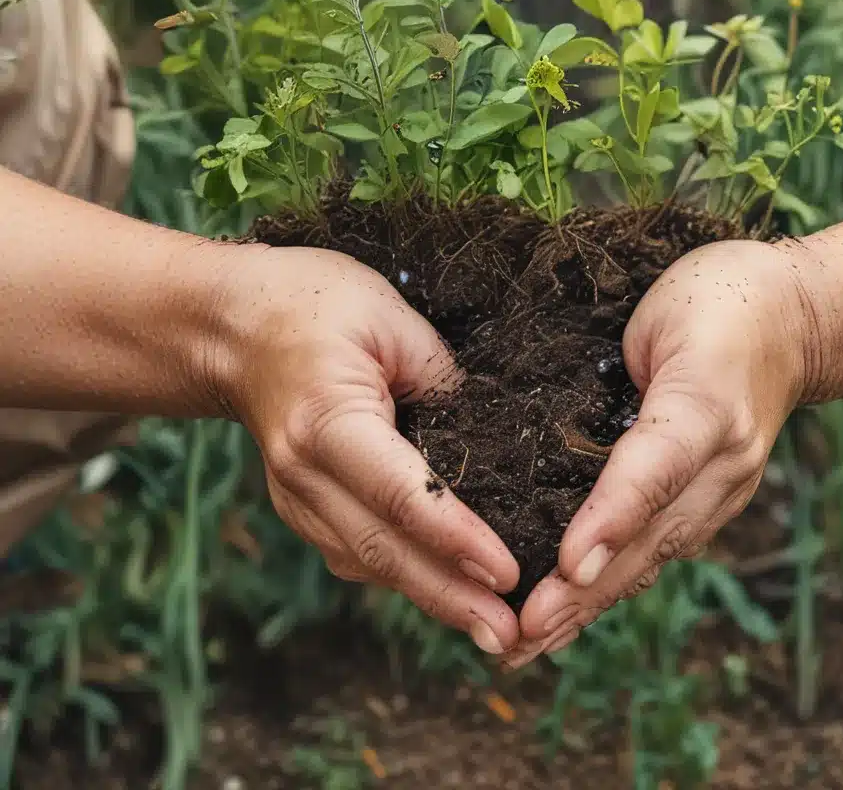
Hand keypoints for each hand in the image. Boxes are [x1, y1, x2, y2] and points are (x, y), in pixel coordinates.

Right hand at [206, 244, 520, 654]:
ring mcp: (294, 496)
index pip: (400, 492)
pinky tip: (447, 593)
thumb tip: (491, 437)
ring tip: (492, 629)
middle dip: (449, 597)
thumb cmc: (314, 304)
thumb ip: (441, 377)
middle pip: (381, 549)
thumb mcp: (389, 316)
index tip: (507, 572)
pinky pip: (354, 553)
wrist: (234, 326)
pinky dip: (402, 577)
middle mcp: (302, 472)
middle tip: (509, 635)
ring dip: (429, 599)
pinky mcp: (300, 506)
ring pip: (366, 563)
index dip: (455, 536)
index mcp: (326, 420)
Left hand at [503, 239, 824, 666]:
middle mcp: (723, 462)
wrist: (796, 318)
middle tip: (521, 636)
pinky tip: (574, 619)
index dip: (609, 519)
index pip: (652, 469)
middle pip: (649, 536)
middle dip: (582, 591)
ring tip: (529, 645)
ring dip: (591, 606)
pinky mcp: (716, 498)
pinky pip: (661, 549)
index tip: (567, 568)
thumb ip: (627, 369)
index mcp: (708, 407)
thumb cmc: (720, 299)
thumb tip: (568, 435)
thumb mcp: (669, 314)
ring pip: (653, 557)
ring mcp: (725, 488)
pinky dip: (616, 586)